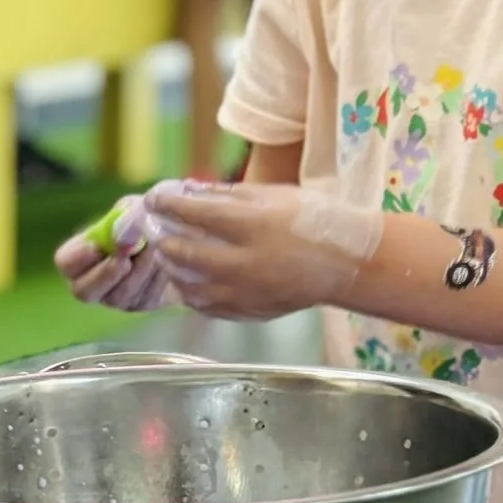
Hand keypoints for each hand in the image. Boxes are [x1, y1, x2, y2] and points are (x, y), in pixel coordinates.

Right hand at [56, 192, 178, 312]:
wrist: (178, 240)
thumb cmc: (147, 220)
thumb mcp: (134, 208)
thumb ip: (124, 214)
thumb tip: (120, 228)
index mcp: (81, 256)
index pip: (66, 263)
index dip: (77, 257)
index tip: (96, 246)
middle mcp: (92, 282)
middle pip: (83, 291)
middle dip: (105, 274)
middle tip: (125, 260)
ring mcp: (115, 298)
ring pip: (119, 296)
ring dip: (138, 272)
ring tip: (154, 249)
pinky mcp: (140, 305)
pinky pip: (144, 298)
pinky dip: (156, 279)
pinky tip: (166, 262)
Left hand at [145, 180, 380, 318]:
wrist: (348, 263)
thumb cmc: (314, 220)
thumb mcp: (274, 195)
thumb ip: (228, 196)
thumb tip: (188, 191)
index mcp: (253, 226)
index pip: (195, 214)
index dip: (168, 206)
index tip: (153, 200)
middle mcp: (246, 262)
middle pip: (185, 254)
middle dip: (164, 241)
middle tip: (157, 231)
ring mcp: (246, 292)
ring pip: (190, 287)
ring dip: (173, 270)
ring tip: (170, 257)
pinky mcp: (250, 311)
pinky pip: (207, 307)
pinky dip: (192, 294)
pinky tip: (190, 281)